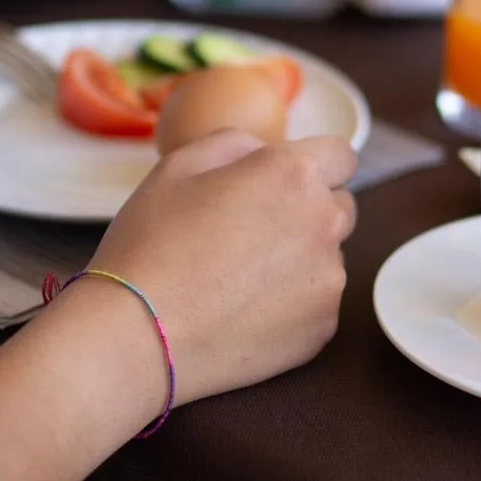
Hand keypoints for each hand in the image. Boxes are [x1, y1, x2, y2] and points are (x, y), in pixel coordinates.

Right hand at [88, 129, 357, 406]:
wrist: (139, 337)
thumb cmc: (151, 243)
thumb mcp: (179, 165)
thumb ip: (236, 144)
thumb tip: (264, 152)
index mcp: (294, 174)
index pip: (342, 155)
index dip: (315, 164)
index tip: (286, 183)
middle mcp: (324, 223)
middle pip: (339, 206)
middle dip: (309, 210)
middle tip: (253, 231)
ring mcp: (329, 280)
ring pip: (328, 257)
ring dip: (300, 258)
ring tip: (240, 278)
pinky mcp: (323, 328)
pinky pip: (317, 303)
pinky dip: (292, 303)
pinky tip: (244, 311)